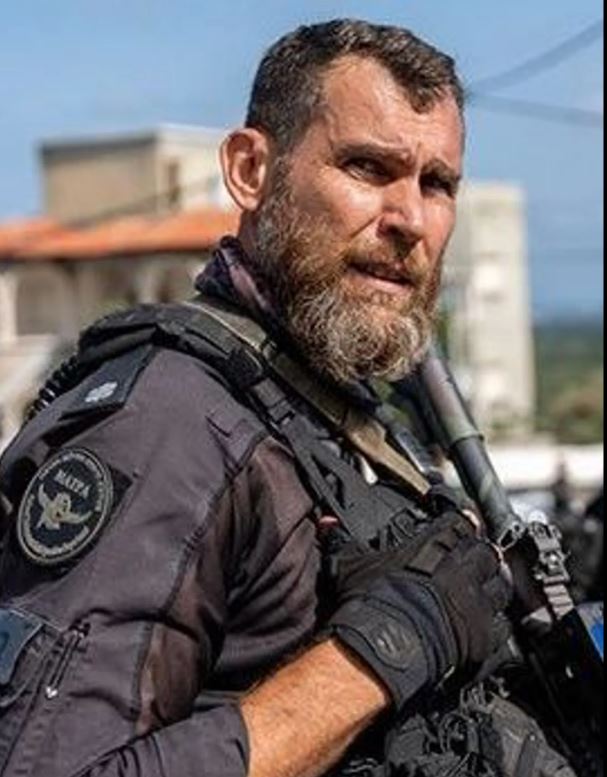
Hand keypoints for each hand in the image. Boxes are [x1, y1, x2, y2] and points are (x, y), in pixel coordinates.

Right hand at [326, 512, 511, 710]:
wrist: (386, 643)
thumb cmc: (370, 602)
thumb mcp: (351, 565)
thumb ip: (343, 542)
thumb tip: (325, 525)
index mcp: (433, 546)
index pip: (458, 523)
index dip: (462, 523)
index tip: (464, 523)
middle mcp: (460, 568)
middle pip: (486, 551)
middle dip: (483, 554)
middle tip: (478, 558)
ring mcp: (474, 601)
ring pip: (501, 585)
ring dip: (496, 584)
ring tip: (490, 587)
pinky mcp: (483, 635)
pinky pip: (503, 626)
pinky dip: (498, 624)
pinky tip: (490, 625)